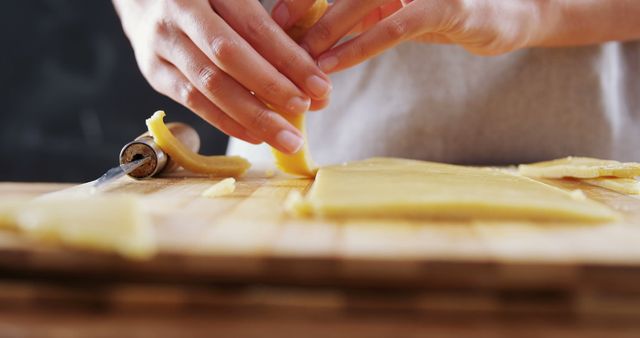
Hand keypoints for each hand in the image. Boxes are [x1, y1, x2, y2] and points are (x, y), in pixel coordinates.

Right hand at [113, 0, 332, 153]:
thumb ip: (270, 24)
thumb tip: (311, 69)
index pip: (255, 27)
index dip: (289, 59)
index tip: (320, 86)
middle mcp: (179, 13)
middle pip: (229, 57)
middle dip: (272, 89)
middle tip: (307, 111)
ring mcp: (161, 43)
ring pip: (209, 85)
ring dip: (252, 116)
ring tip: (287, 137)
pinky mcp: (152, 70)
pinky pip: (191, 101)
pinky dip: (226, 121)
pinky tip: (255, 135)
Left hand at [298, 0, 543, 72]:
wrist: (502, 19)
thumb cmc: (441, 14)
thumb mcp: (393, 12)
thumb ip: (358, 17)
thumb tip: (309, 36)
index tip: (277, 19)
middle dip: (307, 13)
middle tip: (277, 41)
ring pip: (363, 2)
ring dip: (327, 31)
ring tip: (301, 56)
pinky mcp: (445, 6)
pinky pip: (394, 26)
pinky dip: (360, 45)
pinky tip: (334, 64)